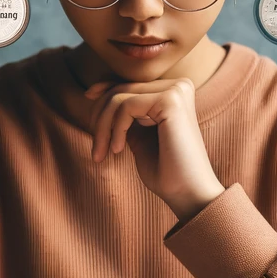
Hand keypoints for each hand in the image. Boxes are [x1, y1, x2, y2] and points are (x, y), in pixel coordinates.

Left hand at [84, 77, 224, 221]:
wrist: (188, 193)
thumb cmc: (165, 171)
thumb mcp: (140, 136)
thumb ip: (126, 115)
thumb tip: (100, 93)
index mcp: (175, 92)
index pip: (131, 84)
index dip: (105, 89)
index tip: (87, 97)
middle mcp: (179, 86)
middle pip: (122, 89)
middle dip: (100, 119)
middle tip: (96, 150)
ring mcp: (177, 91)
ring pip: (119, 98)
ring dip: (103, 128)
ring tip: (102, 154)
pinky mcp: (171, 100)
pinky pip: (126, 106)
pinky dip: (115, 130)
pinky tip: (118, 150)